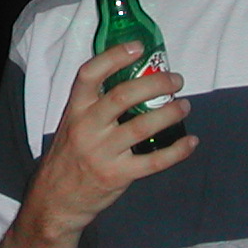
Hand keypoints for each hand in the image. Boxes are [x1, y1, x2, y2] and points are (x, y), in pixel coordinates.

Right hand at [27, 42, 197, 237]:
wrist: (56, 200)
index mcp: (74, 110)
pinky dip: (177, 151)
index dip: (114, 56)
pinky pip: (154, 161)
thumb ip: (95, 106)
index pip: (90, 75)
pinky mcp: (117, 175)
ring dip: (169, 113)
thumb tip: (135, 80)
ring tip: (185, 106)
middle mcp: (86, 128)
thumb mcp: (72, 125)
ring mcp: (102, 153)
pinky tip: (191, 142)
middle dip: (155, 84)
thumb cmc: (69, 157)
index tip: (139, 47)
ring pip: (142, 126)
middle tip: (176, 80)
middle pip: (122, 96)